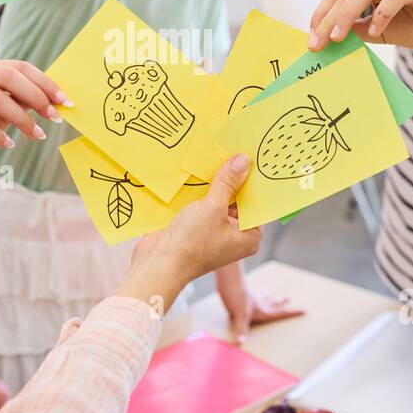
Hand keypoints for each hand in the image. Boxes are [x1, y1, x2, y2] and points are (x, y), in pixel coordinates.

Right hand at [0, 59, 69, 167]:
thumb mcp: (4, 112)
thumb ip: (22, 101)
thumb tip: (54, 100)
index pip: (19, 67)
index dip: (45, 83)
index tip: (64, 101)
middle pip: (7, 77)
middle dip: (36, 97)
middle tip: (53, 118)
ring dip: (21, 119)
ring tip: (37, 135)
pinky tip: (9, 144)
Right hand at [120, 155, 261, 311]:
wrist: (157, 263)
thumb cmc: (191, 242)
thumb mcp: (213, 208)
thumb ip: (228, 183)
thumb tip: (243, 161)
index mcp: (248, 237)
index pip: (256, 204)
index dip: (252, 181)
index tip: (252, 156)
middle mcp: (234, 236)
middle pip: (237, 201)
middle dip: (231, 179)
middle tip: (233, 148)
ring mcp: (213, 232)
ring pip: (217, 200)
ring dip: (213, 183)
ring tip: (215, 153)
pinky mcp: (195, 228)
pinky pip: (201, 205)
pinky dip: (198, 191)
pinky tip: (196, 170)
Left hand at [215, 263, 302, 343]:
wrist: (229, 283)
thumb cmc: (236, 299)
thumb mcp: (240, 316)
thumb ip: (242, 330)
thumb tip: (241, 343)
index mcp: (263, 311)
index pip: (281, 313)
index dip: (293, 313)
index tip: (304, 310)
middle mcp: (260, 305)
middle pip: (274, 304)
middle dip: (282, 303)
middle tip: (289, 297)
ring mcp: (252, 299)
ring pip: (264, 298)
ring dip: (270, 297)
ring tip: (273, 295)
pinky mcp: (244, 296)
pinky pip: (253, 296)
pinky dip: (256, 295)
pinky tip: (253, 294)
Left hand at [307, 0, 412, 50]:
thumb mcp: (381, 31)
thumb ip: (358, 29)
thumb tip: (330, 35)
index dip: (322, 15)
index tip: (311, 39)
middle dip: (328, 17)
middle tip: (317, 42)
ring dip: (347, 13)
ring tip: (337, 37)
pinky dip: (382, 12)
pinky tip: (377, 29)